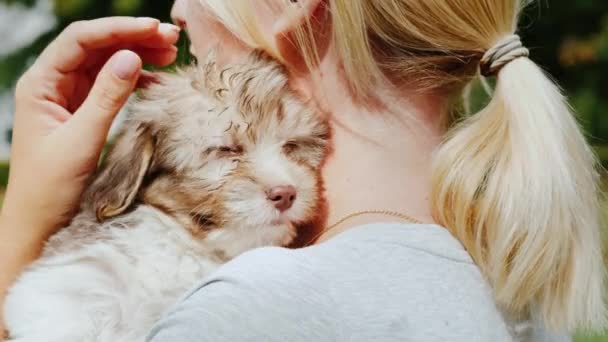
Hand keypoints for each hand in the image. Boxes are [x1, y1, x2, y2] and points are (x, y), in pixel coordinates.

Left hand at [1, 17, 178, 237]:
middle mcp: (53, 84)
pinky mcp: (83, 113)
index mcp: (41, 84)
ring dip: (137, 55)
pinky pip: (111, 86)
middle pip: (96, 47)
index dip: (119, 29)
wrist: (39, 223)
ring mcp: (68, 97)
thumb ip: (107, 98)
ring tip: (171, 53)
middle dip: (133, 38)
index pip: (81, 40)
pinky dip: (135, 79)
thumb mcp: (81, 140)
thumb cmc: (50, 188)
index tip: (153, 30)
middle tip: (171, 38)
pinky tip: (156, 79)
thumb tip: (131, 57)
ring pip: (106, 63)